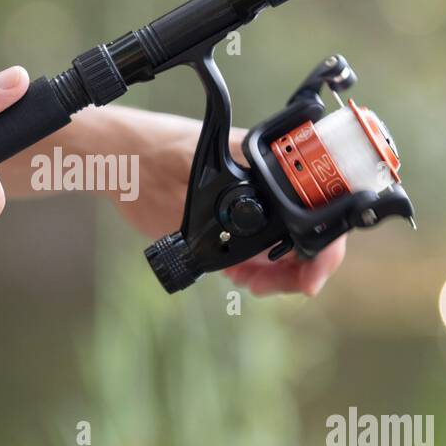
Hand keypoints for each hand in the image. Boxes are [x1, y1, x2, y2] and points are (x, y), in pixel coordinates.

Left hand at [107, 109, 346, 296]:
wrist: (121, 159)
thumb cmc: (152, 173)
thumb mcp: (198, 218)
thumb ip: (244, 247)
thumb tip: (281, 270)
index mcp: (269, 168)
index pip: (320, 213)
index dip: (323, 254)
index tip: (308, 283)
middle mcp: (269, 177)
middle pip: (306, 232)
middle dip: (292, 268)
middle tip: (262, 287)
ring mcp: (255, 191)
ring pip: (284, 238)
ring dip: (275, 268)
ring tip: (249, 282)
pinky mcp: (237, 202)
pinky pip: (262, 235)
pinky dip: (256, 259)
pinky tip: (238, 272)